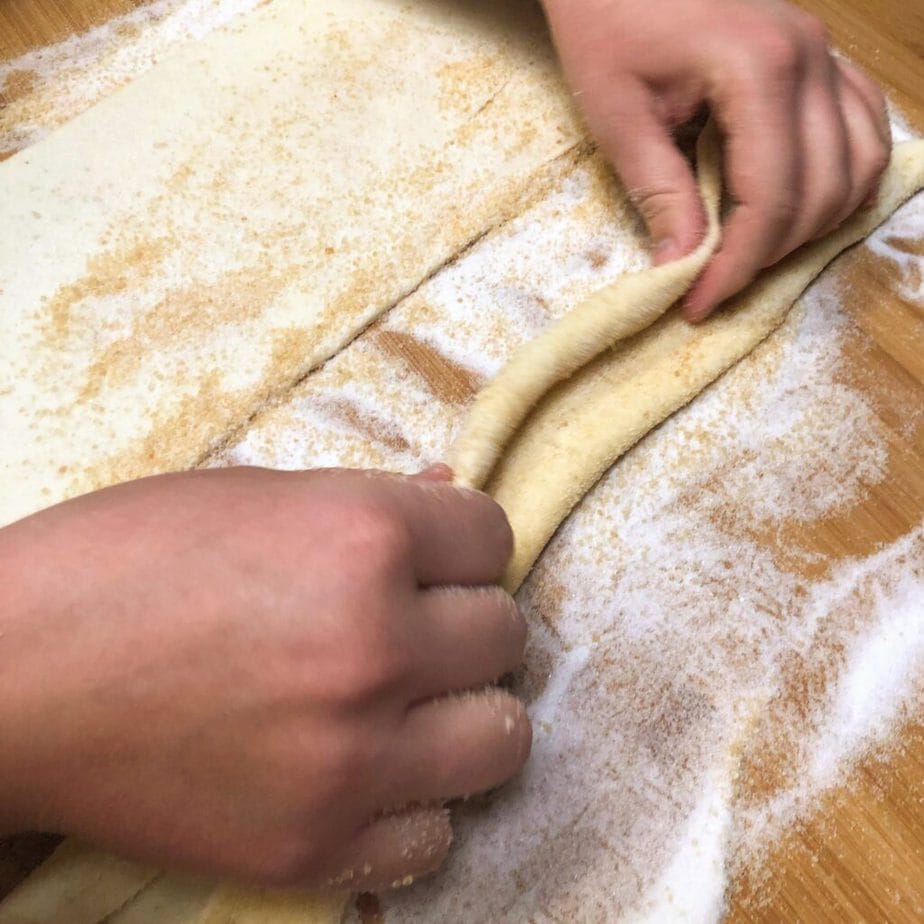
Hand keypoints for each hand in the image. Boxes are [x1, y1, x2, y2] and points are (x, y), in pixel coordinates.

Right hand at [0, 467, 527, 889]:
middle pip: (504, 634)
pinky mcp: (315, 846)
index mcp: (363, 539)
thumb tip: (446, 486)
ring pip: (501, 737)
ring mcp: (352, 757)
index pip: (493, 538)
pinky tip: (373, 772)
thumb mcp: (252, 495)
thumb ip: (369, 499)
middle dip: (464, 621)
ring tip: (413, 703)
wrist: (10, 680)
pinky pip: (434, 836)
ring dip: (466, 712)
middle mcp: (375, 646)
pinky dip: (415, 801)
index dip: (463, 543)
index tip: (435, 558)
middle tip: (413, 626)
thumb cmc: (121, 563)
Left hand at [542, 0, 890, 318]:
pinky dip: (841, 181)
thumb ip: (660, 194)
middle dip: (769, 255)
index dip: (738, 265)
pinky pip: (863, 129)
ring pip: (860, 166)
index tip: (698, 303)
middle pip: (822, 191)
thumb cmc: (608, 25)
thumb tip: (684, 267)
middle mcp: (811, 59)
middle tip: (715, 284)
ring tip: (751, 254)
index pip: (771, 199)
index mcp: (760, 70)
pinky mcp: (823, 56)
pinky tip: (799, 209)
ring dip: (811, 226)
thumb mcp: (620, 117)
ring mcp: (826, 54)